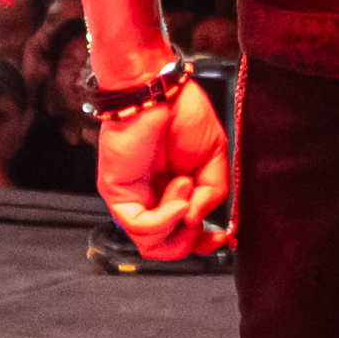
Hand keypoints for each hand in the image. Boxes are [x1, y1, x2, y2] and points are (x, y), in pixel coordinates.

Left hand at [101, 72, 233, 255]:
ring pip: (151, 244)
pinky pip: (140, 227)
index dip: (202, 243)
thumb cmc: (182, 112)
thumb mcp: (213, 157)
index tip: (221, 237)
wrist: (159, 89)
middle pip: (163, 247)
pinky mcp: (116, 194)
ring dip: (179, 222)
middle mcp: (149, 199)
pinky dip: (165, 219)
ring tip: (187, 185)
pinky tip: (178, 196)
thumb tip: (197, 221)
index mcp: (171, 192)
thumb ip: (212, 193)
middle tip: (202, 222)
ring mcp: (131, 198)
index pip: (181, 234)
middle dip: (190, 243)